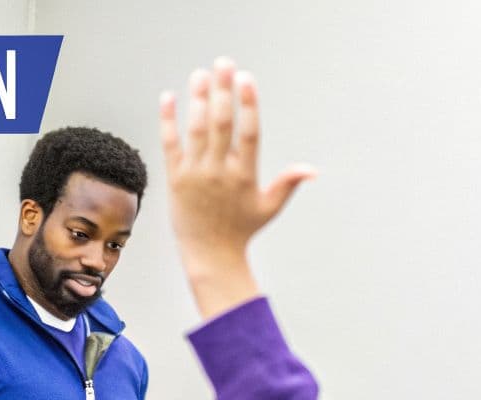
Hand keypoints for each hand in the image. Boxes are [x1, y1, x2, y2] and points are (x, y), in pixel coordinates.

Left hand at [159, 57, 315, 318]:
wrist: (209, 255)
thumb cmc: (241, 230)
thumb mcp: (269, 208)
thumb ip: (288, 184)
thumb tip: (313, 171)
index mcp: (245, 176)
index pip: (248, 133)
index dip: (248, 105)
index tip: (246, 79)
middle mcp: (219, 172)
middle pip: (221, 124)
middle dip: (222, 91)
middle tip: (224, 63)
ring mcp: (195, 174)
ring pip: (196, 130)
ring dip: (198, 98)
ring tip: (201, 73)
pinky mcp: (175, 178)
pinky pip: (170, 144)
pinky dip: (168, 120)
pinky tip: (169, 96)